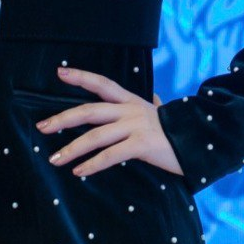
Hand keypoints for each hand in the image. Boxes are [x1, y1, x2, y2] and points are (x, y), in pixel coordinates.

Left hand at [35, 65, 184, 179]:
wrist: (202, 140)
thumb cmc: (178, 129)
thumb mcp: (163, 113)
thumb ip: (156, 104)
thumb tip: (158, 98)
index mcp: (131, 100)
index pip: (102, 84)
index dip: (81, 77)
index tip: (60, 72)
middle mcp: (129, 110)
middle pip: (89, 110)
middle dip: (63, 119)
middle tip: (42, 127)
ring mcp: (135, 126)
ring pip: (96, 135)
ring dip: (72, 148)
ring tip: (55, 159)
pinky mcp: (141, 145)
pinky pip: (111, 155)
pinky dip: (93, 164)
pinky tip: (79, 171)